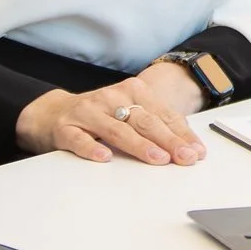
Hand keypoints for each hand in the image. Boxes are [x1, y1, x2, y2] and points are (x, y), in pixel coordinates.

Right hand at [16, 63, 209, 164]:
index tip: (197, 152)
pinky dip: (91, 148)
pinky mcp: (66, 128)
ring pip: (117, 129)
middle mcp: (111, 98)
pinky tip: (104, 157)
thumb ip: (156, 126)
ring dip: (139, 145)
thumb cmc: (100, 116)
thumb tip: (188, 147)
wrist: (53, 112)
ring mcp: (88, 112)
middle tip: (184, 158)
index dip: (182, 134)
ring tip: (157, 158)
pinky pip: (79, 139)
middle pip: (144, 121)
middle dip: (168, 140)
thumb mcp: (129, 114)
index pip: (163, 115)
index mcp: (132, 92)